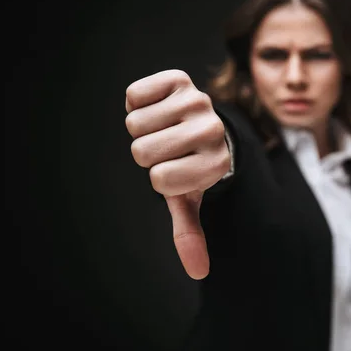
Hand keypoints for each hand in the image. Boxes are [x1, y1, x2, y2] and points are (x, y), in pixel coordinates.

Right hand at [125, 69, 230, 278]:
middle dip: (147, 152)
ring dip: (143, 128)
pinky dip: (137, 103)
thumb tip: (199, 271)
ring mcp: (198, 101)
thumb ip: (190, 233)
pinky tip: (160, 107)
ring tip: (166, 127)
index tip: (176, 170)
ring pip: (135, 123)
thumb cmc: (190, 165)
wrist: (201, 123)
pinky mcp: (180, 79)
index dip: (159, 178)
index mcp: (217, 164)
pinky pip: (134, 94)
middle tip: (168, 147)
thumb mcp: (188, 199)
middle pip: (142, 151)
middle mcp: (213, 130)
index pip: (160, 180)